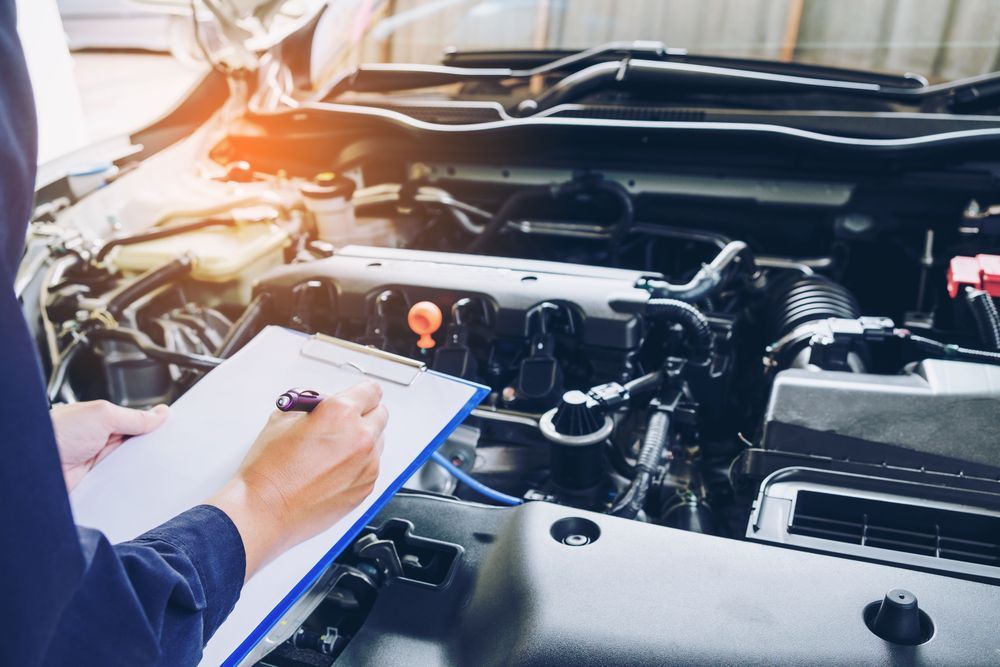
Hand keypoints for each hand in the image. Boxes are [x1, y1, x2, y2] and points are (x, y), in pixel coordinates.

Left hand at [51, 400, 169, 491]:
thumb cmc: (55, 433)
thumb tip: (160, 413)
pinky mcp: (98, 484)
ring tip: (157, 467)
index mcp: (104, 421)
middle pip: (138, 446)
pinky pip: (121, 485)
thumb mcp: (102, 415)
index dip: (156, 427)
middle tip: (171, 450)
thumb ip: (133, 416)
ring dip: (141, 468)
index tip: (176, 430)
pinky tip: (140, 484)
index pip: (138, 423)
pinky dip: (130, 485)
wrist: (32, 468)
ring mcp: (100, 464)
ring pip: (132, 467)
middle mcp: (102, 442)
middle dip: (152, 448)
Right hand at [209, 380, 387, 578]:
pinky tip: (333, 471)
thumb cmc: (269, 471)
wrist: (265, 511)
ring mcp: (367, 464)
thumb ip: (310, 407)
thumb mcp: (282, 420)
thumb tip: (320, 405)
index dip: (361, 393)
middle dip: (363, 414)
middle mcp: (360, 437)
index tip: (358, 397)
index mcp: (340, 414)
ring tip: (333, 451)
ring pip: (378, 441)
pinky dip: (359, 464)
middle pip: (380, 414)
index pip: (370, 390)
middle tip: (343, 423)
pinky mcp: (366, 487)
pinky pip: (371, 466)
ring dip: (363, 440)